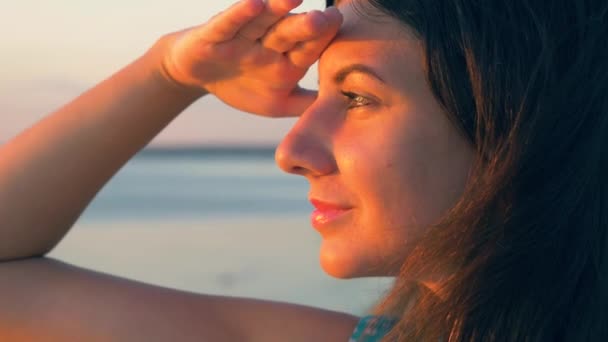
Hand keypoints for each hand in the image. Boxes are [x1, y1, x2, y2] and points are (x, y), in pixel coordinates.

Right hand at [159, 0, 342, 116]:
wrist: (200, 75)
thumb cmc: (243, 85)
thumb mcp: (277, 102)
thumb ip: (306, 105)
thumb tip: (340, 112)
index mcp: (286, 58)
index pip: (309, 48)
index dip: (324, 39)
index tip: (342, 28)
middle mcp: (268, 43)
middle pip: (291, 32)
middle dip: (308, 26)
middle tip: (329, 18)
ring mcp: (243, 37)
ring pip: (262, 21)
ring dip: (278, 9)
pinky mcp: (216, 35)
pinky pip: (228, 23)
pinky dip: (239, 14)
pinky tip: (255, 4)